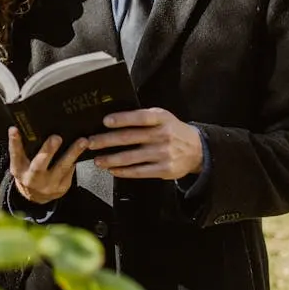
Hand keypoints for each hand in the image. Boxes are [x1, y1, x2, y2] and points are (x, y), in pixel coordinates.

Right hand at [8, 127, 87, 204]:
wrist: (36, 196)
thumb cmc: (29, 171)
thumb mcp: (21, 162)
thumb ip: (23, 148)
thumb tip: (28, 125)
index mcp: (19, 170)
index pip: (15, 154)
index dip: (14, 141)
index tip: (14, 129)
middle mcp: (32, 179)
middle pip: (39, 165)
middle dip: (48, 151)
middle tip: (56, 138)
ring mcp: (48, 185)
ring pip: (62, 167)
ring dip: (73, 153)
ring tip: (82, 141)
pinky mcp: (62, 187)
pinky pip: (70, 171)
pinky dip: (76, 158)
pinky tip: (84, 149)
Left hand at [87, 108, 202, 179]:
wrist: (197, 150)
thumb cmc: (173, 130)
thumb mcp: (163, 117)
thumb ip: (143, 117)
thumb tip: (114, 119)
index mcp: (161, 118)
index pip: (140, 117)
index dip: (122, 119)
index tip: (105, 121)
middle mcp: (162, 135)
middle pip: (129, 138)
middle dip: (106, 141)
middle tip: (90, 143)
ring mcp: (163, 153)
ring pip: (131, 157)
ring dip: (111, 159)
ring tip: (97, 160)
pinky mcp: (164, 170)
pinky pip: (139, 171)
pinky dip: (123, 171)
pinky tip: (113, 170)